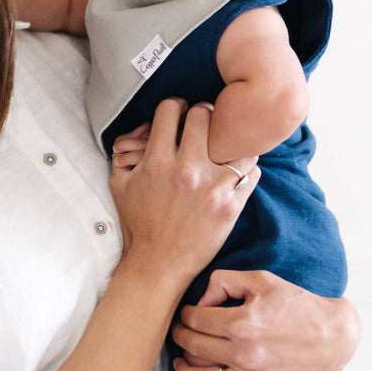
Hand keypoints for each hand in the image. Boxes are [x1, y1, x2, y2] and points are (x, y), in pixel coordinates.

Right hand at [108, 99, 259, 287]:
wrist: (159, 264)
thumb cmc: (139, 223)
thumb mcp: (120, 184)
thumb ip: (125, 151)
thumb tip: (141, 127)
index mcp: (157, 162)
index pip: (171, 109)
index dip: (174, 107)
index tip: (178, 115)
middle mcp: (187, 170)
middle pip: (204, 114)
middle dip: (201, 115)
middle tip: (203, 125)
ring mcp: (213, 187)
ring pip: (235, 139)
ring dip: (229, 139)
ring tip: (224, 146)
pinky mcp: (231, 205)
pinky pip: (252, 171)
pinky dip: (246, 167)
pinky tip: (235, 170)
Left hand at [170, 269, 360, 370]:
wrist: (333, 336)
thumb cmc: (296, 305)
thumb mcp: (261, 280)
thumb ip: (224, 281)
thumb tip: (199, 300)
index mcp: (244, 322)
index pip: (196, 320)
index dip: (185, 315)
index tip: (186, 315)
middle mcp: (247, 353)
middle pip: (195, 347)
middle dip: (181, 338)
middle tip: (179, 333)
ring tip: (179, 363)